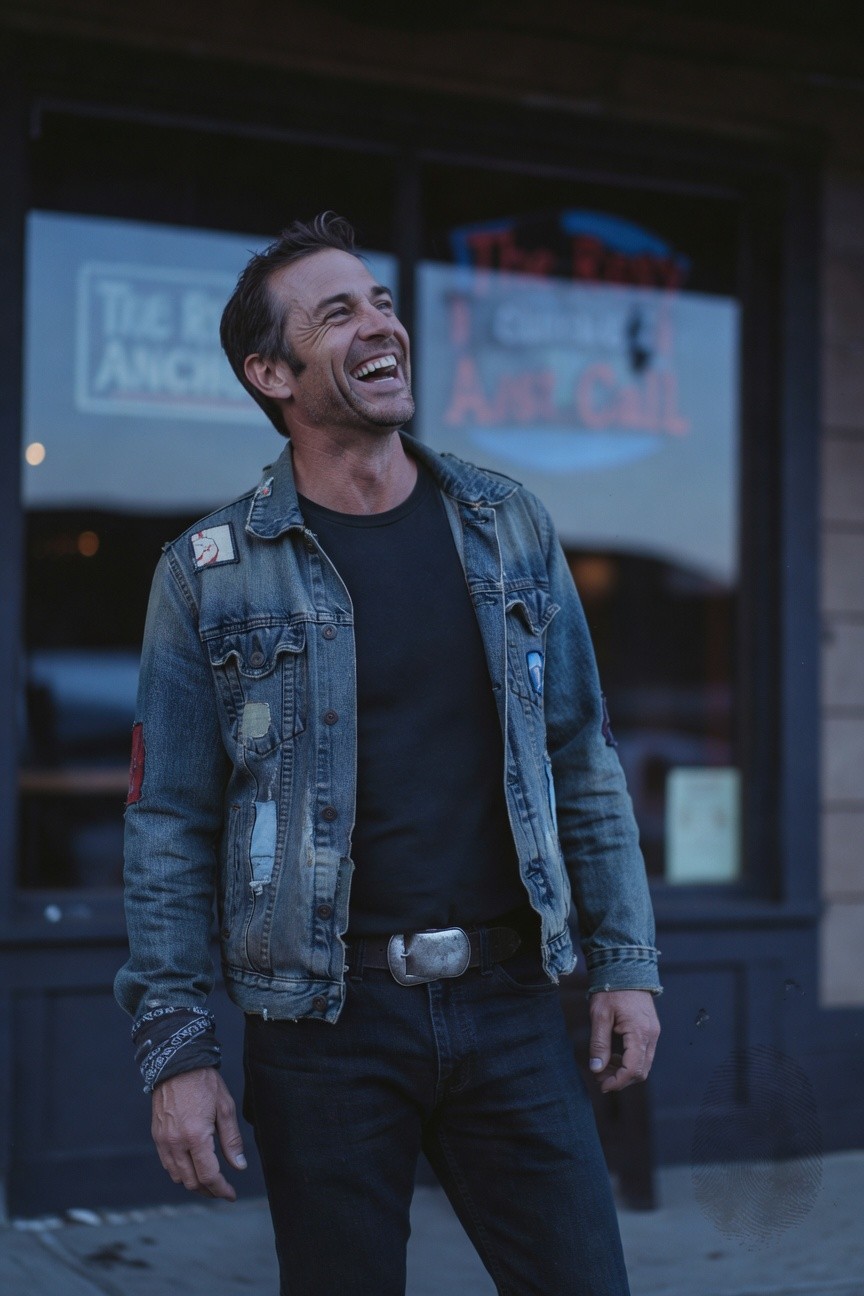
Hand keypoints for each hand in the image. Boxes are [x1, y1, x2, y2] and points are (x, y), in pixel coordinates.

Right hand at [151, 1067, 246, 1199]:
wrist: (177, 1063)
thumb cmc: (204, 1082)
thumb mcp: (225, 1108)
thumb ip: (232, 1140)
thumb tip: (239, 1166)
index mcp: (195, 1136)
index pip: (208, 1175)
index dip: (221, 1189)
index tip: (231, 1195)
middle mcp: (176, 1143)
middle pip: (191, 1182)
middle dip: (209, 1190)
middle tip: (223, 1190)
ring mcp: (163, 1141)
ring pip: (177, 1177)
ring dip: (194, 1183)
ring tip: (209, 1180)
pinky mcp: (157, 1136)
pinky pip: (167, 1164)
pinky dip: (180, 1172)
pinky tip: (193, 1166)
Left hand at [588, 989, 659, 1092]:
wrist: (626, 968)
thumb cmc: (611, 990)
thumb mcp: (599, 1015)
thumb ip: (599, 1043)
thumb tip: (596, 1068)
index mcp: (639, 1032)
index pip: (633, 1069)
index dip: (618, 1082)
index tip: (602, 1085)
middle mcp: (651, 1035)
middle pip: (641, 1071)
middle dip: (620, 1079)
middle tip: (599, 1076)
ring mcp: (653, 1033)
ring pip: (643, 1064)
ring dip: (625, 1071)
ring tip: (603, 1066)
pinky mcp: (651, 1030)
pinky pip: (643, 1054)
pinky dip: (629, 1061)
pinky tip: (613, 1056)